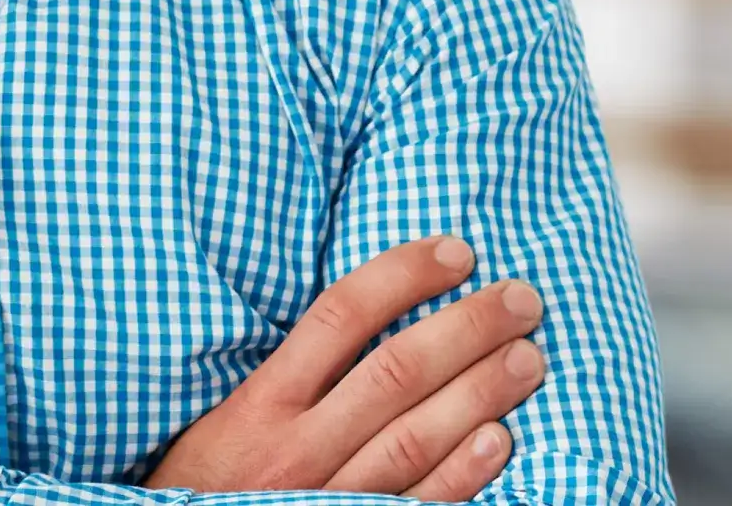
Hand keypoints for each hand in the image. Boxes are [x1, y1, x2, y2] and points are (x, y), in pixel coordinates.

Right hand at [144, 236, 544, 500]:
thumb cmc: (202, 479)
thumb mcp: (222, 414)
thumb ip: (284, 373)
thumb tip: (360, 313)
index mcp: (260, 400)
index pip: (341, 314)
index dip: (402, 276)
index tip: (455, 251)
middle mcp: (295, 448)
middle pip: (395, 372)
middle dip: (466, 329)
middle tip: (520, 298)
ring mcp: (325, 499)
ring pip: (416, 436)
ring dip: (481, 392)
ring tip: (530, 356)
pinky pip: (415, 505)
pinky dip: (463, 473)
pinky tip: (502, 439)